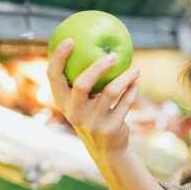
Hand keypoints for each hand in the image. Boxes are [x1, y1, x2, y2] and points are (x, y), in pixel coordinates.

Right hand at [47, 39, 140, 161]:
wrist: (106, 149)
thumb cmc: (94, 115)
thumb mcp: (83, 101)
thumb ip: (83, 79)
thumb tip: (93, 44)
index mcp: (62, 101)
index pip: (53, 76)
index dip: (59, 57)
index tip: (70, 39)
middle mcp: (74, 112)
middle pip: (82, 84)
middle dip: (98, 67)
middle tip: (113, 55)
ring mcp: (92, 122)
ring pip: (111, 91)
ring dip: (125, 77)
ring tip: (135, 68)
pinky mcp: (110, 129)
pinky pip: (125, 102)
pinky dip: (132, 90)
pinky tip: (136, 82)